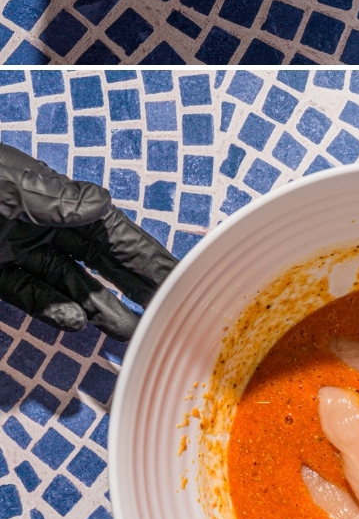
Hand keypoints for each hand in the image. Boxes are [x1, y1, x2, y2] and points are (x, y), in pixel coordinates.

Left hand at [0, 142, 175, 340]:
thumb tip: (101, 205)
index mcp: (57, 198)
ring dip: (99, 309)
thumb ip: (53, 199)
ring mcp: (18, 249)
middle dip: (134, 288)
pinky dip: (52, 310)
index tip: (180, 278)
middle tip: (168, 314)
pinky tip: (75, 323)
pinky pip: (30, 294)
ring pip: (70, 285)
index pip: (115, 234)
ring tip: (130, 332)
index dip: (149, 257)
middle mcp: (44, 225)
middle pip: (100, 263)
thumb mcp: (9, 185)